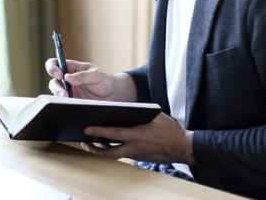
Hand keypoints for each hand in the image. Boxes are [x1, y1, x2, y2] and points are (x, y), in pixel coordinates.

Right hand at [45, 58, 135, 101]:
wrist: (114, 95)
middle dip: (56, 86)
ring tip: (68, 99)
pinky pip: (62, 102)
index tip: (59, 74)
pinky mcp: (72, 101)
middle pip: (53, 80)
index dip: (53, 68)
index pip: (56, 63)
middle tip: (64, 93)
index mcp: (73, 68)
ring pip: (56, 92)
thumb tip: (67, 77)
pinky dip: (63, 103)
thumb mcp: (97, 75)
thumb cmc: (106, 80)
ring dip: (59, 95)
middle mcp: (68, 79)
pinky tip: (70, 104)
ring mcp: (69, 91)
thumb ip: (82, 76)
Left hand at [80, 113, 194, 165]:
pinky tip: (108, 144)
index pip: (114, 133)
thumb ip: (141, 113)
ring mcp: (136, 155)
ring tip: (92, 143)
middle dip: (94, 148)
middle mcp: (134, 147)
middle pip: (109, 152)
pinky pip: (122, 154)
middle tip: (83, 141)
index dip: (99, 131)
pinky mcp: (138, 157)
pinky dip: (113, 150)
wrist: (181, 148)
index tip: (87, 128)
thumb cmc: (170, 130)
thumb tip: (126, 109)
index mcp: (138, 135)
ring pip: (114, 155)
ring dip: (102, 150)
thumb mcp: (157, 117)